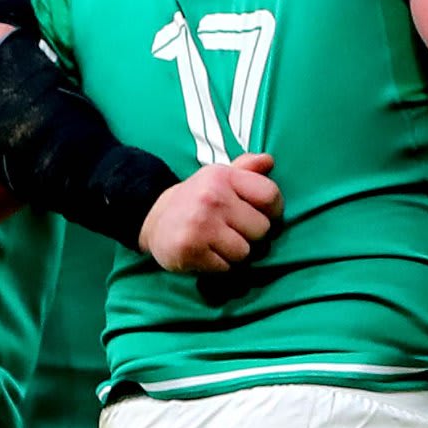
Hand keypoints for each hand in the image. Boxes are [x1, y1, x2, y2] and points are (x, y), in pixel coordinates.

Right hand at [141, 153, 278, 272]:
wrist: (154, 219)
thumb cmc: (198, 198)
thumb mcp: (219, 176)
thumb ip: (246, 168)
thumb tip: (269, 160)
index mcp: (223, 176)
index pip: (270, 195)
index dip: (273, 210)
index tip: (262, 215)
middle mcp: (212, 197)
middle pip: (262, 229)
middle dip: (251, 234)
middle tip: (231, 229)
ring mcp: (200, 224)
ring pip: (245, 252)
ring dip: (235, 253)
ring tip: (218, 242)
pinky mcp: (190, 250)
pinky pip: (226, 267)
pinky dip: (219, 265)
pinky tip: (206, 253)